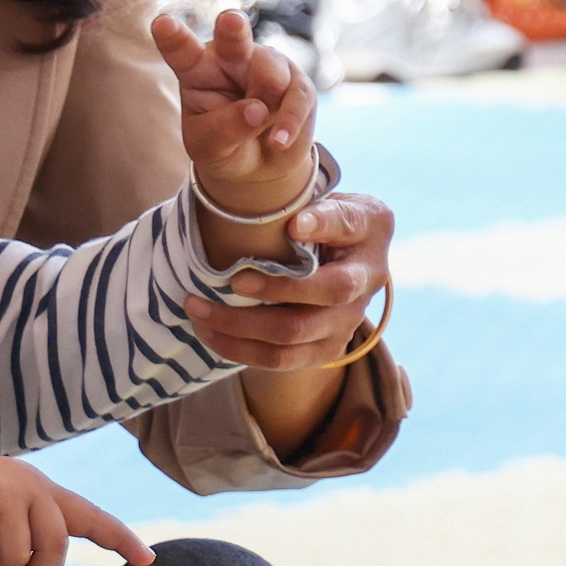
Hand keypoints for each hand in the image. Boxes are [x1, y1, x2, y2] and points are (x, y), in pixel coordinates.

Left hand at [152, 9, 316, 215]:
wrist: (261, 164)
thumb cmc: (225, 147)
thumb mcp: (210, 146)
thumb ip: (224, 128)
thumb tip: (258, 111)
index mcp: (196, 68)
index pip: (181, 50)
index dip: (172, 36)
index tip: (162, 24)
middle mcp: (231, 56)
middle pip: (232, 36)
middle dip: (233, 26)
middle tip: (231, 21)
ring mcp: (266, 64)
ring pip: (271, 74)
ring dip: (267, 106)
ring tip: (259, 128)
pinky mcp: (296, 81)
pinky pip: (297, 95)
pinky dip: (289, 121)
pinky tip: (279, 141)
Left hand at [179, 190, 392, 373]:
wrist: (354, 258)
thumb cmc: (336, 223)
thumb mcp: (341, 205)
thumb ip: (325, 212)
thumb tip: (294, 224)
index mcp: (367, 250)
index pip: (345, 246)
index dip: (317, 237)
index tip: (289, 228)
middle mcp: (362, 294)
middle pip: (308, 312)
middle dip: (262, 296)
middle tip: (224, 280)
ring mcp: (343, 328)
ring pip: (287, 341)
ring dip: (236, 330)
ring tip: (198, 311)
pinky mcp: (323, 349)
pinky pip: (279, 361)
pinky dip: (238, 349)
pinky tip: (211, 333)